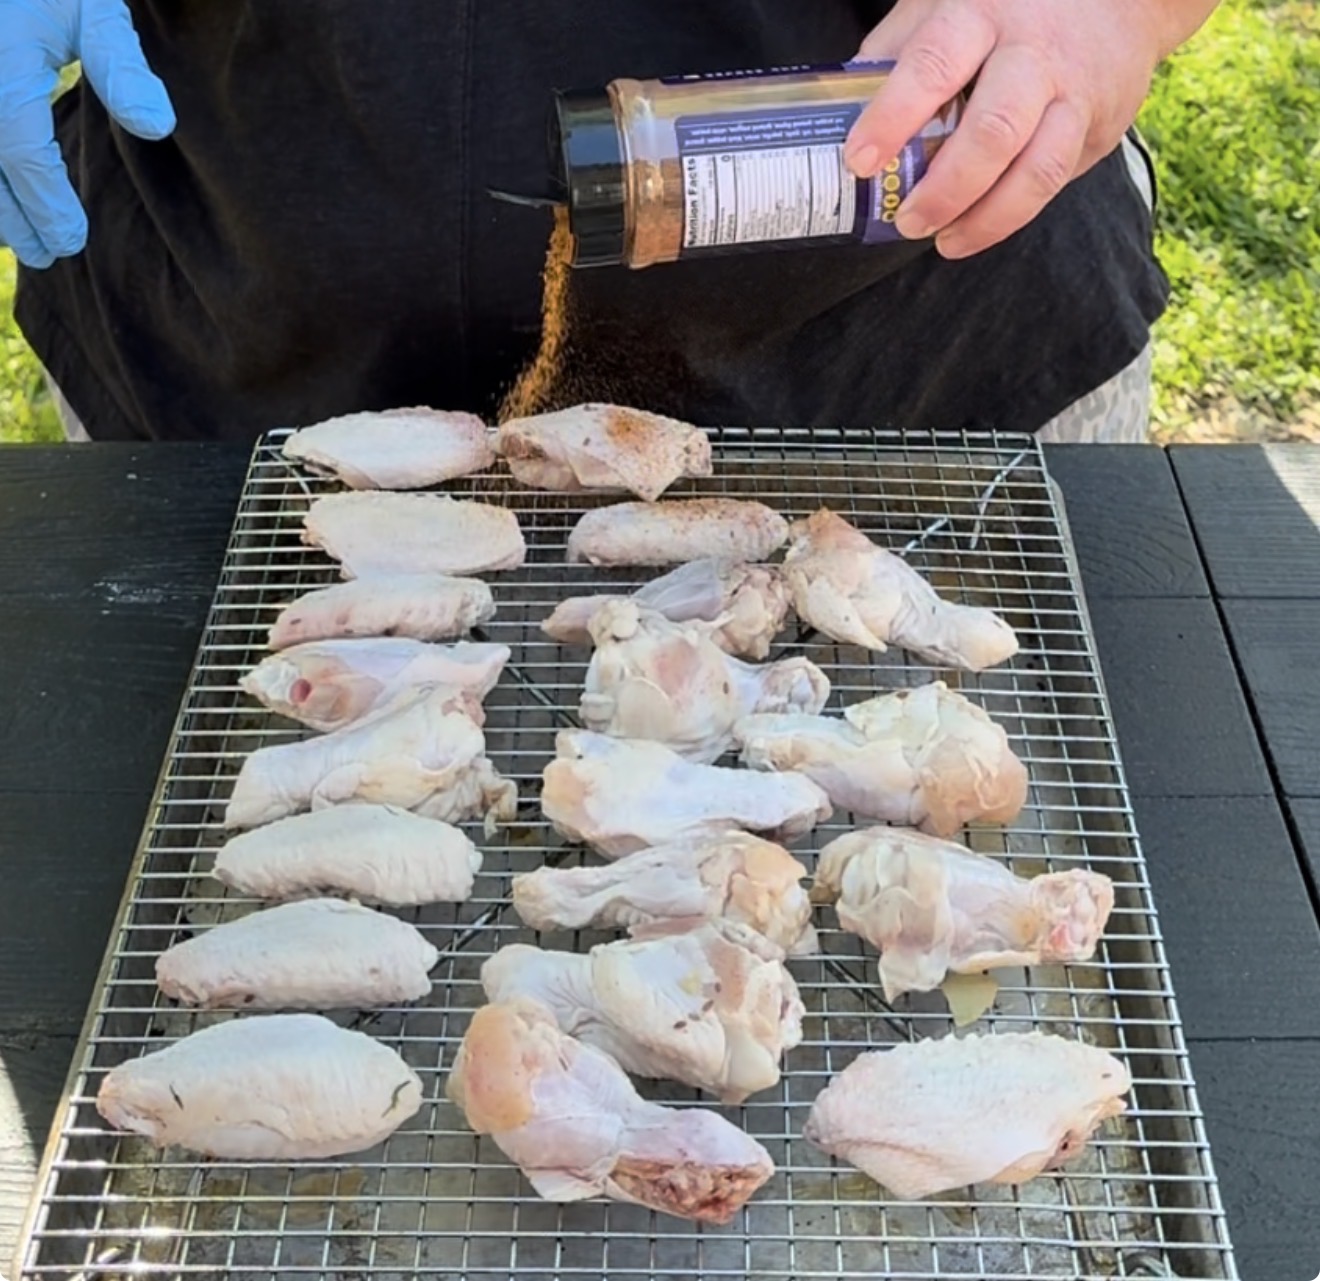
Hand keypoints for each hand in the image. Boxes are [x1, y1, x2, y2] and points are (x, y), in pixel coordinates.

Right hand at [0, 0, 173, 268]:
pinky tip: (0, 204)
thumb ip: (120, 65)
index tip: (72, 242)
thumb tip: (158, 127)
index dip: (45, 202)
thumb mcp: (92, 6)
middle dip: (10, 215)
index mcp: (0, 64)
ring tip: (20, 240)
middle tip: (44, 256)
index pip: (20, 149)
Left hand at [845, 0, 1216, 257]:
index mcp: (980, 10)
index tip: (860, 161)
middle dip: (944, 188)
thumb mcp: (943, 5)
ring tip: (942, 241)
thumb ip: (895, 54)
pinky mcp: (1098, 125)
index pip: (934, 65)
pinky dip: (1011, 216)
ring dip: (983, 218)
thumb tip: (835, 110)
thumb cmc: (1007, 4)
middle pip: (992, 130)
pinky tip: (976, 230)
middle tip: (906, 220)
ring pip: (1035, 168)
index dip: (893, 116)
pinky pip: (1055, 181)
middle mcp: (1032, 50)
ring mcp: (1072, 90)